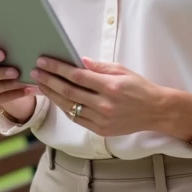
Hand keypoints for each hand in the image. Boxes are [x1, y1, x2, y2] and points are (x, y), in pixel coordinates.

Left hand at [33, 57, 191, 138]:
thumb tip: (79, 61)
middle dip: (49, 80)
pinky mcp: (100, 130)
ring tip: (41, 84)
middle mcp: (104, 105)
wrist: (156, 111)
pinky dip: (64, 108)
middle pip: (68, 91)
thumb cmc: (140, 88)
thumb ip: (99, 67)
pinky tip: (56, 99)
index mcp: (110, 86)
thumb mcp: (122, 71)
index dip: (57, 68)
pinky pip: (76, 119)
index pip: (76, 76)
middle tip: (35, 72)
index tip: (44, 61)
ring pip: (69, 106)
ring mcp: (101, 120)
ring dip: (52, 95)